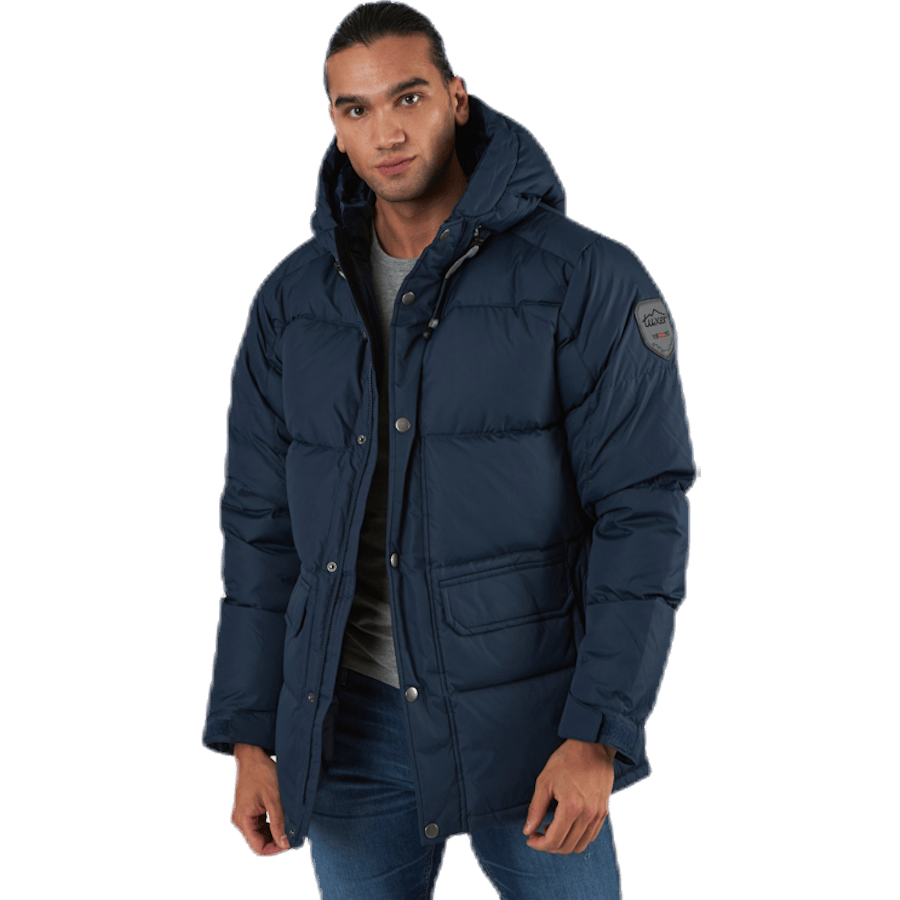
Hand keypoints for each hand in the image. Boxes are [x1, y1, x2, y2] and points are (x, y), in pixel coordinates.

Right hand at [231, 743, 290, 855]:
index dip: (276, 849)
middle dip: (276, 840)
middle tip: (293, 833)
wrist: (252, 754)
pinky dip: (272, 824)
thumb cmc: (261, 773)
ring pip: (261, 834)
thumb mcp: (274, 798)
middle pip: (259, 842)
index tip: (291, 842)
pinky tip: (283, 818)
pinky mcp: (249, 809)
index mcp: (243, 820)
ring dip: (275, 832)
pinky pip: (260, 824)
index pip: (258, 848)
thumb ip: (279, 822)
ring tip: (290, 824)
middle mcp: (240, 821)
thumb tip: (285, 844)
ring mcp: (244, 815)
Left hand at [522, 739, 615, 853]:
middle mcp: (588, 815)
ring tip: (552, 828)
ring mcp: (598, 815)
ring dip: (564, 843)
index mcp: (571, 808)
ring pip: (580, 845)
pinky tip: (567, 825)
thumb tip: (528, 831)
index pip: (554, 840)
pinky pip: (591, 836)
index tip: (530, 838)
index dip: (539, 844)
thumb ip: (536, 809)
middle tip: (538, 834)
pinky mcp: (604, 811)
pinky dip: (577, 837)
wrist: (593, 746)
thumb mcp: (545, 781)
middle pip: (567, 846)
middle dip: (549, 846)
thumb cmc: (566, 760)